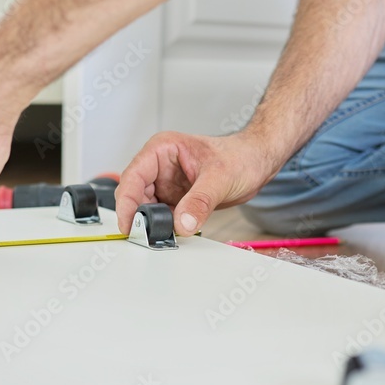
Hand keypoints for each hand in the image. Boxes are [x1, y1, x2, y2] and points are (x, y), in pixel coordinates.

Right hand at [115, 131, 280, 236]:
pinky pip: (162, 216)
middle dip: (140, 215)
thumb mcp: (220, 178)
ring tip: (164, 234)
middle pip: (135, 195)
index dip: (127, 202)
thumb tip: (181, 223)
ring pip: (147, 208)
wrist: (257, 162)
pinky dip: (165, 226)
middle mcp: (159, 166)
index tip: (128, 224)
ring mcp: (166, 183)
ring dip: (153, 223)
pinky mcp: (175, 198)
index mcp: (162, 150)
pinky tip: (173, 233)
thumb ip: (200, 202)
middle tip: (148, 235)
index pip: (134, 176)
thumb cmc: (241, 156)